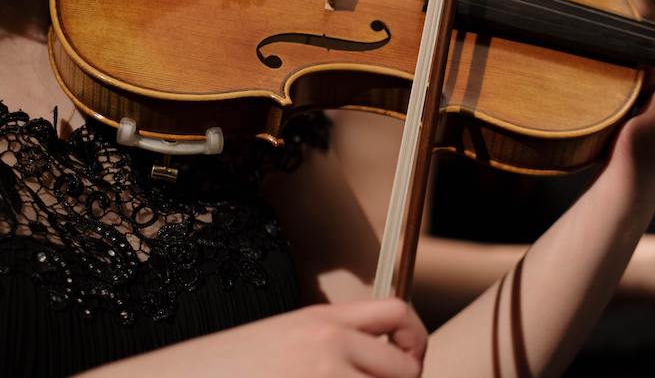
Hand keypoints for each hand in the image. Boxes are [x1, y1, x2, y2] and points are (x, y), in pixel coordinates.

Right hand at [82, 298, 426, 377]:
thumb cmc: (211, 373)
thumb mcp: (273, 344)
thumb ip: (321, 346)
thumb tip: (367, 364)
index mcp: (319, 319)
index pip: (398, 314)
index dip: (413, 344)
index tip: (404, 367)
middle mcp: (326, 343)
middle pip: (406, 366)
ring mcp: (319, 376)